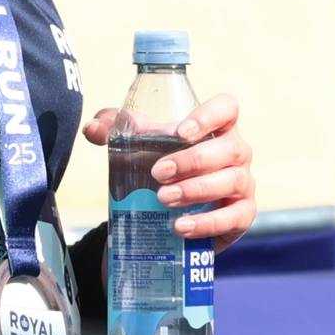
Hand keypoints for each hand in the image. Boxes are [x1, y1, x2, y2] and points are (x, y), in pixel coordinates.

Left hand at [82, 94, 255, 249]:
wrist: (169, 213)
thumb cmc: (161, 167)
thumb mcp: (139, 146)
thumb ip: (116, 131)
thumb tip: (92, 128)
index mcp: (216, 127)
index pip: (227, 108)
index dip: (209, 116)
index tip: (181, 132)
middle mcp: (236, 152)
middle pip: (229, 148)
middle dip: (192, 160)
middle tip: (157, 173)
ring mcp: (243, 184)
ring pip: (232, 180)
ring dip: (197, 190)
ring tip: (164, 199)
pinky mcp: (241, 215)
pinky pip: (234, 217)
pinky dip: (207, 222)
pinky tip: (180, 226)